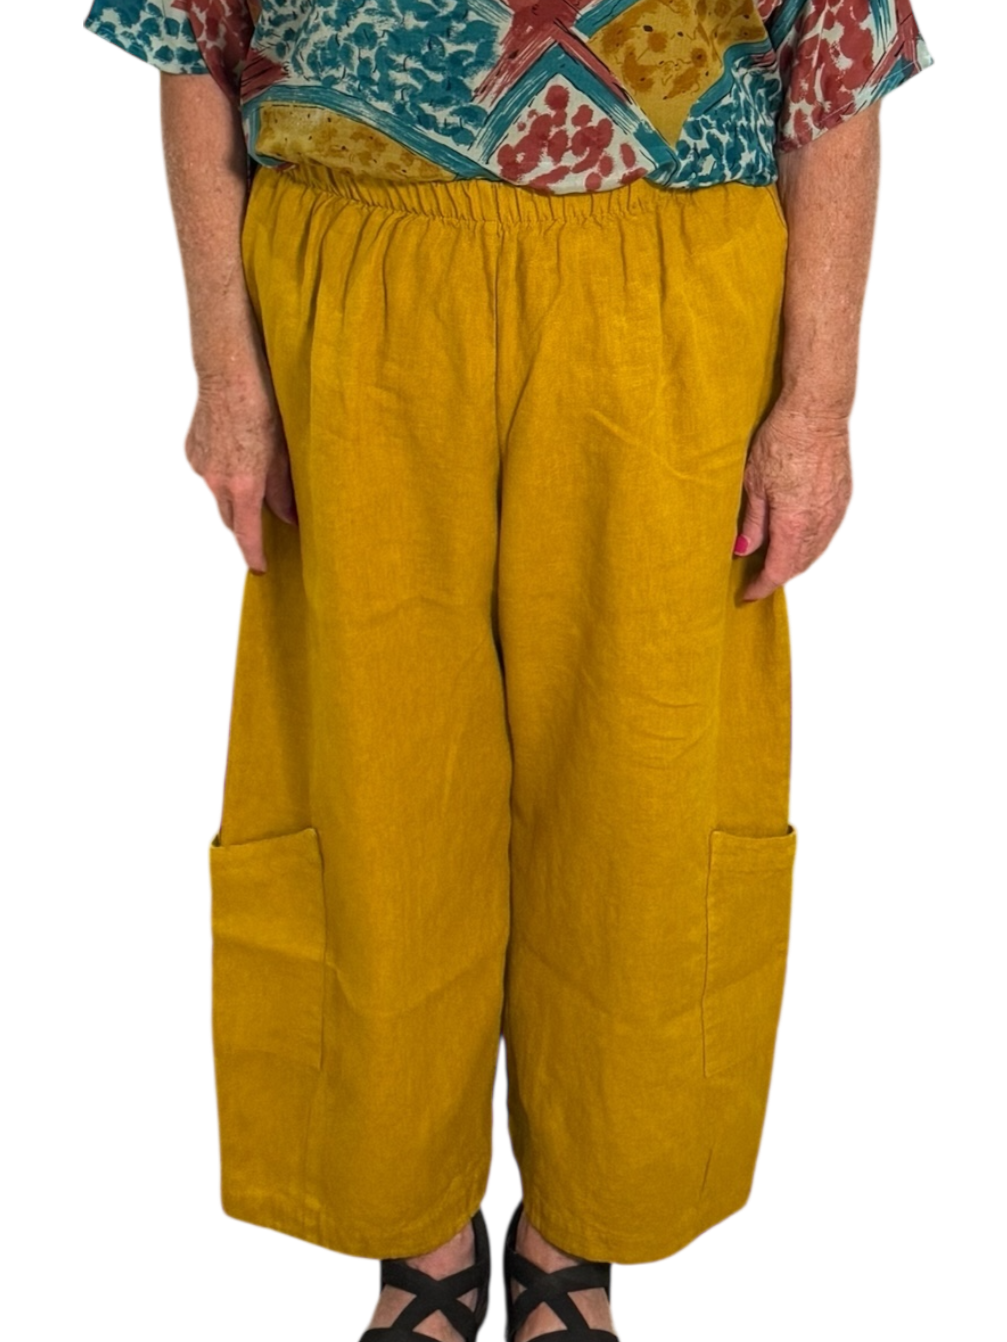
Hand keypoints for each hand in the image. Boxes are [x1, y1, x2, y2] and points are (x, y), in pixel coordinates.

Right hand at [181, 368, 297, 575]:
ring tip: (246, 488)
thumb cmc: (263, 412)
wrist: (227, 376)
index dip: (253, 558)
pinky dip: (217, 478)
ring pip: (214, 502)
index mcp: (243, 488)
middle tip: (258, 533)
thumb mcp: (282, 455)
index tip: (260, 569)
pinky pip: (203, 479)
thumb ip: (283, 492)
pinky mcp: (188, 456)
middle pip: (228, 524)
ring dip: (230, 503)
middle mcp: (216, 486)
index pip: (245, 539)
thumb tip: (289, 519)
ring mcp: (198, 471)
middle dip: (242, 532)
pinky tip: (230, 459)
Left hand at [735, 400, 855, 601]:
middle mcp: (821, 525)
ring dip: (797, 565)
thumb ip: (751, 523)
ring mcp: (838, 513)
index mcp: (795, 525)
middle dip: (778, 579)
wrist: (819, 411)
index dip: (761, 587)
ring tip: (776, 564)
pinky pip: (830, 536)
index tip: (746, 594)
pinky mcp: (846, 499)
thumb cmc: (782, 442)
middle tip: (757, 581)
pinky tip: (800, 542)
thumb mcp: (754, 483)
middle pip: (800, 568)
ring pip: (818, 554)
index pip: (778, 572)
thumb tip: (742, 551)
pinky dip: (813, 547)